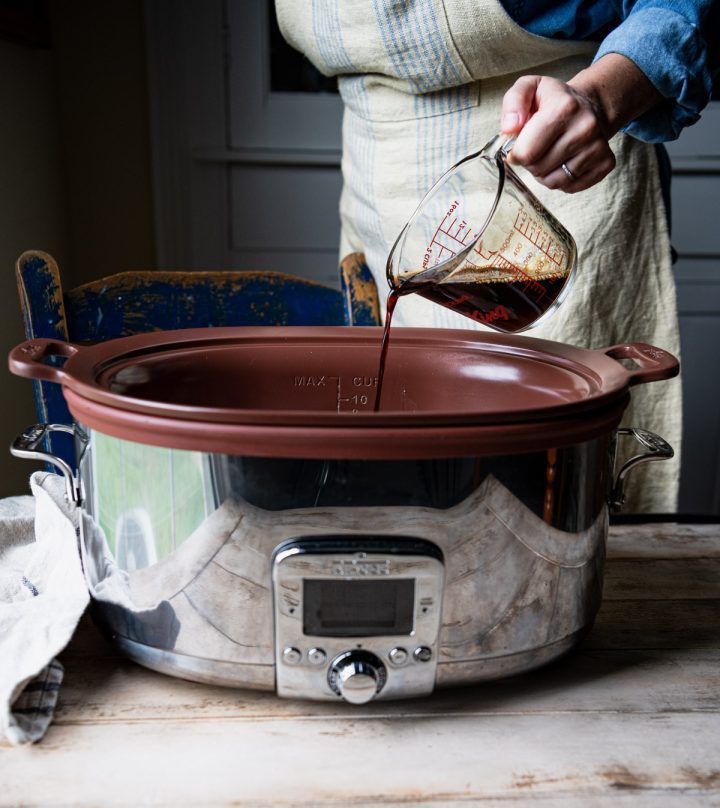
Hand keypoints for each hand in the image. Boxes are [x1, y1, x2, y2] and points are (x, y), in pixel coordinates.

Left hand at [500, 54, 662, 192]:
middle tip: (536, 147)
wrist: (590, 105)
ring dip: (544, 172)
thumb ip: (513, 102)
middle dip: (530, 162)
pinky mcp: (605, 163)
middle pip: (538, 168)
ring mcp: (598, 147)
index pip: (527, 152)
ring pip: (553, 182)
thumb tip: (509, 128)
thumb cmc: (554, 100)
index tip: (519, 145)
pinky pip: (569, 187)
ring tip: (549, 153)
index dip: (516, 153)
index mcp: (564, 107)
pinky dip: (561, 180)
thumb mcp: (530, 89)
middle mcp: (586, 127)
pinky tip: (563, 161)